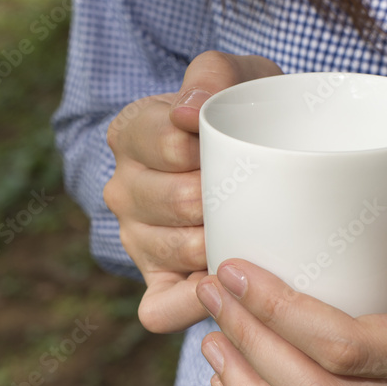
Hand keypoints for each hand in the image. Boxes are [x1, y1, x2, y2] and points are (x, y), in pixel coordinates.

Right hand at [104, 51, 281, 332]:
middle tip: (264, 195)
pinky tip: (227, 289)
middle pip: (176, 200)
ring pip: (176, 250)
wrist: (255, 158)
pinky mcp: (154, 282)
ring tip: (259, 234)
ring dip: (222, 246)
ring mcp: (134, 238)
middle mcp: (121, 188)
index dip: (211, 150)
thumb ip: (213, 77)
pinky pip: (161, 308)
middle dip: (225, 200)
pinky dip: (193, 305)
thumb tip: (190, 114)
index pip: (168, 144)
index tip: (245, 147)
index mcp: (129, 133)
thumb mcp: (236, 77)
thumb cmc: (247, 115)